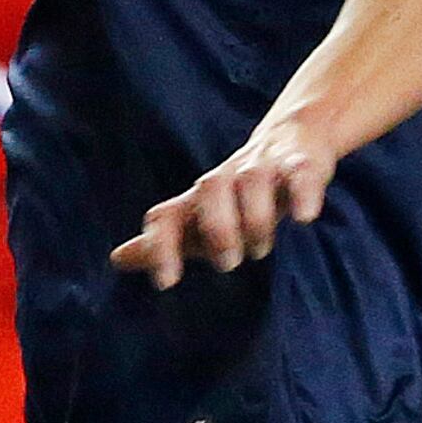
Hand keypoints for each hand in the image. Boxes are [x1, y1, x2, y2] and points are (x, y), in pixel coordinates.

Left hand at [112, 119, 336, 289]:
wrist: (292, 139)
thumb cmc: (239, 193)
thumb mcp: (201, 217)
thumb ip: (164, 240)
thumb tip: (116, 260)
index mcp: (198, 199)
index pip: (168, 216)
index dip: (161, 246)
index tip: (166, 283)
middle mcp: (226, 180)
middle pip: (210, 190)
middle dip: (217, 228)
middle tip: (227, 262)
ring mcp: (263, 168)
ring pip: (252, 181)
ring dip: (254, 217)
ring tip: (260, 247)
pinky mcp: (301, 163)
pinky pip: (300, 173)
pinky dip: (302, 193)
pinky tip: (304, 217)